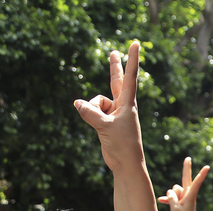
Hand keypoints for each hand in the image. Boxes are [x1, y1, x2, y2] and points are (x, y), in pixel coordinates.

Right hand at [74, 42, 144, 172]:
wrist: (126, 164)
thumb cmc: (122, 145)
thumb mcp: (105, 127)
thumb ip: (90, 113)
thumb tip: (77, 103)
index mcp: (128, 104)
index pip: (130, 77)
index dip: (131, 59)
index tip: (135, 44)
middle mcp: (122, 106)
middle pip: (116, 81)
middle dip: (114, 67)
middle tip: (114, 52)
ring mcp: (114, 113)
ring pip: (96, 102)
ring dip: (92, 110)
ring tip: (103, 125)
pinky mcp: (107, 121)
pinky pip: (92, 111)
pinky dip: (89, 115)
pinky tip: (95, 125)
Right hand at [157, 157, 209, 210]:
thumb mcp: (174, 209)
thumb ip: (171, 198)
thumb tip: (170, 191)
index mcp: (190, 197)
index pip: (196, 183)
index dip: (201, 174)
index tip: (208, 167)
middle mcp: (188, 195)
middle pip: (184, 180)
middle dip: (186, 168)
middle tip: (188, 157)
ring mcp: (184, 198)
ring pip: (174, 190)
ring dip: (171, 196)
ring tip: (176, 208)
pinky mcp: (180, 201)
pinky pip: (171, 196)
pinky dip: (167, 199)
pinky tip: (161, 201)